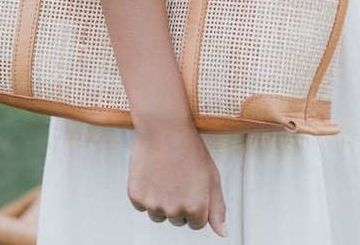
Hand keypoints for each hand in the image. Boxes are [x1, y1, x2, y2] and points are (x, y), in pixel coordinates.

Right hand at [128, 119, 227, 236]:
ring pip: (158, 214)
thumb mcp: (212, 176)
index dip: (195, 203)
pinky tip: (152, 173)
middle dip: (178, 203)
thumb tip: (222, 233)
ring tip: (164, 174)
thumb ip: (217, 208)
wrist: (163, 127)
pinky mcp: (136, 196)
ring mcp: (154, 204)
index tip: (191, 186)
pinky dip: (145, 193)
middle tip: (178, 177)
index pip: (196, 223)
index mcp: (196, 208)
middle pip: (177, 219)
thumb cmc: (189, 147)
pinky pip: (141, 205)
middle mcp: (174, 210)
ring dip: (161, 201)